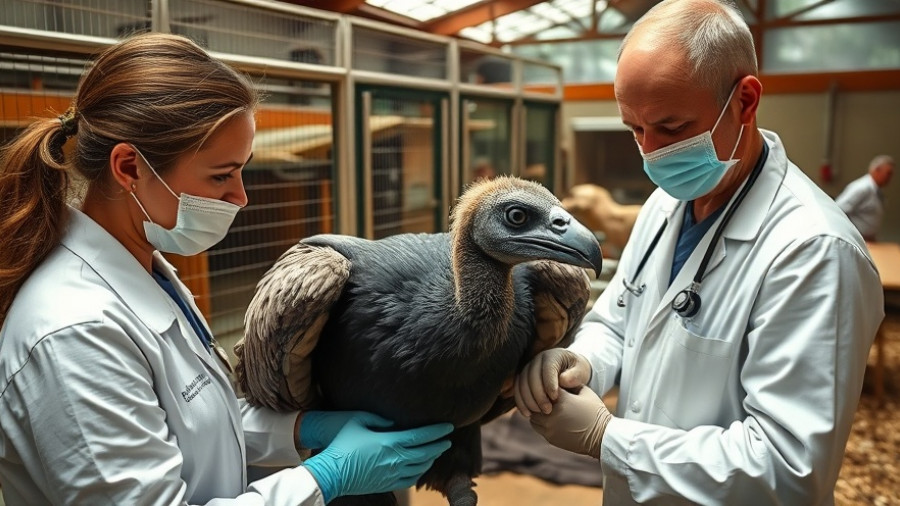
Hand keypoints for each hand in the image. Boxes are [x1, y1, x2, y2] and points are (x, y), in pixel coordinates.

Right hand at [303, 413, 452, 501]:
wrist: (330, 473)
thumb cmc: (341, 444)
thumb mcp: (358, 421)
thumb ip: (378, 419)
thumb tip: (393, 421)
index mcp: (390, 442)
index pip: (421, 436)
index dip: (436, 431)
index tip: (448, 426)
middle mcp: (395, 460)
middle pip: (425, 453)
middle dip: (439, 446)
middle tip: (448, 440)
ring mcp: (391, 474)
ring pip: (420, 468)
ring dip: (431, 459)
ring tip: (436, 452)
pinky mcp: (386, 484)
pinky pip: (410, 480)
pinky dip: (419, 473)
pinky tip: (421, 468)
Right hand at [514, 348, 591, 415]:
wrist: (569, 371)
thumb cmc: (576, 371)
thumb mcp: (581, 371)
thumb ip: (575, 375)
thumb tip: (563, 380)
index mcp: (552, 356)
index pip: (548, 368)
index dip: (549, 383)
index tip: (555, 398)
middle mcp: (536, 360)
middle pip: (532, 376)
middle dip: (538, 395)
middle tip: (547, 410)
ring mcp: (527, 369)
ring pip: (522, 384)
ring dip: (528, 400)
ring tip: (539, 413)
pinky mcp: (522, 379)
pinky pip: (517, 390)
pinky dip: (521, 402)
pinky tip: (528, 414)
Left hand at [529, 386, 610, 458]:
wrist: (601, 436)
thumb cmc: (595, 412)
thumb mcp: (585, 391)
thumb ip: (568, 383)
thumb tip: (556, 378)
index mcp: (561, 399)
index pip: (543, 386)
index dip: (546, 385)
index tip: (551, 386)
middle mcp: (552, 414)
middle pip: (534, 401)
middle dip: (539, 398)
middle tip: (546, 396)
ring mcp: (549, 427)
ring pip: (533, 415)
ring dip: (537, 410)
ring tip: (547, 407)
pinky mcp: (550, 437)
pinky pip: (537, 427)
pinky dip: (540, 421)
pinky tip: (549, 418)